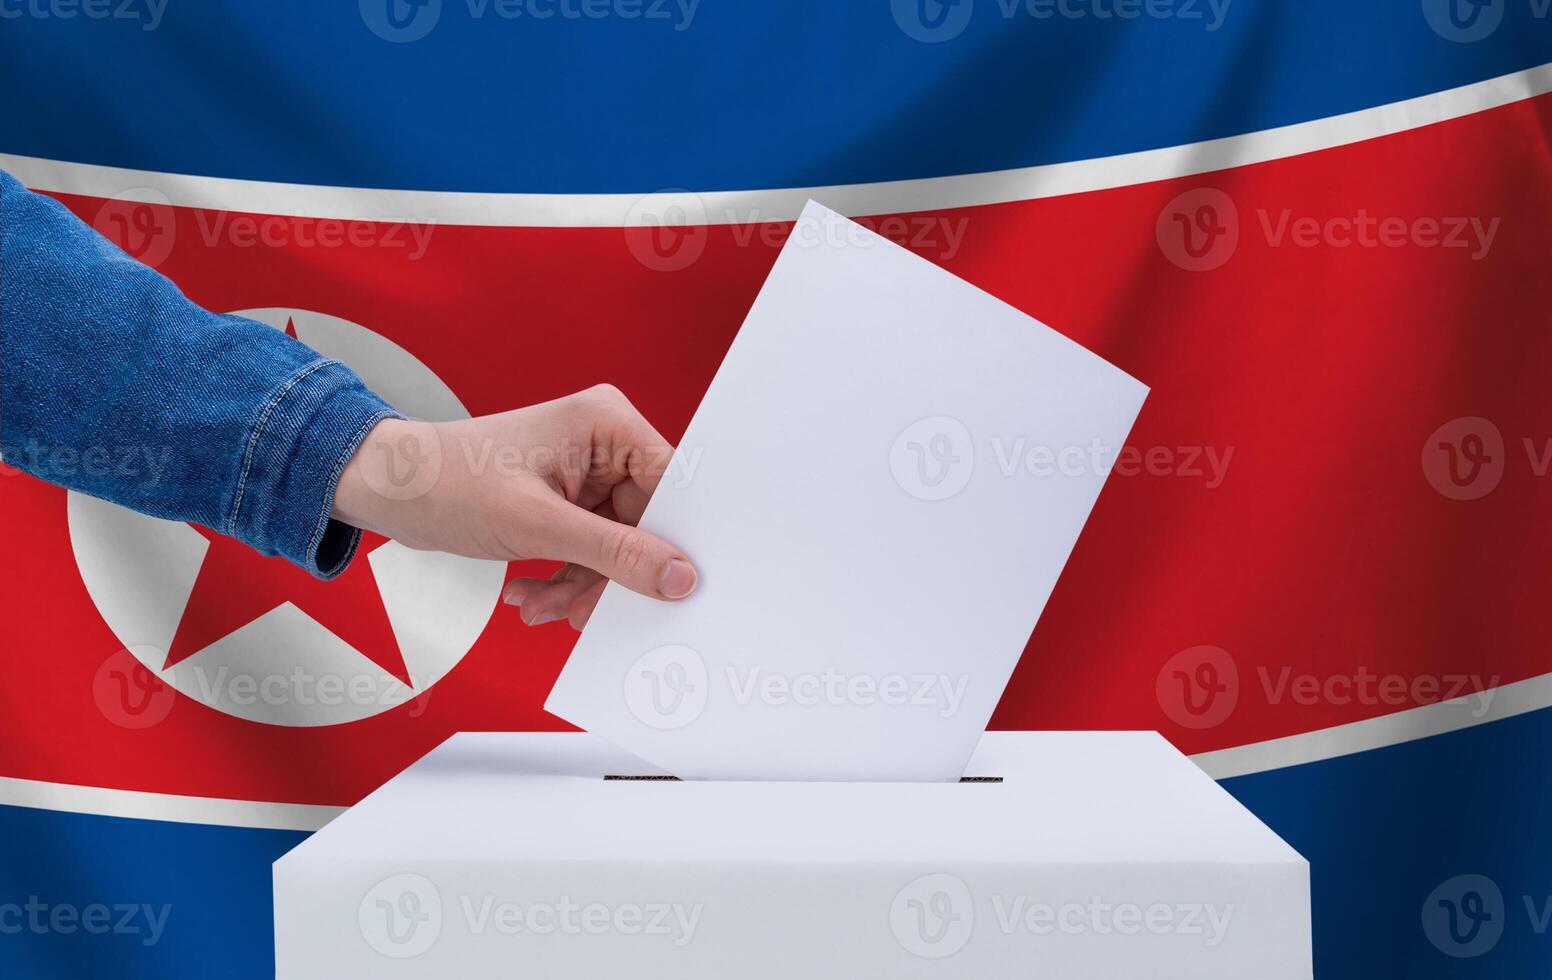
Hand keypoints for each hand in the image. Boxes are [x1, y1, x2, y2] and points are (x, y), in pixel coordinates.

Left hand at [332, 384, 696, 629]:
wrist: (388, 490)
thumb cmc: (446, 482)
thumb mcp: (538, 525)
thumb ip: (616, 553)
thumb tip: (679, 576)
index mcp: (606, 422)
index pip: (670, 484)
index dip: (673, 538)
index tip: (670, 586)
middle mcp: (602, 441)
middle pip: (644, 523)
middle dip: (611, 574)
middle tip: (584, 612)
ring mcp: (585, 472)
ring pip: (617, 545)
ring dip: (581, 584)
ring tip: (543, 606)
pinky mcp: (566, 500)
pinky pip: (590, 549)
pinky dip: (564, 578)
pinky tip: (531, 593)